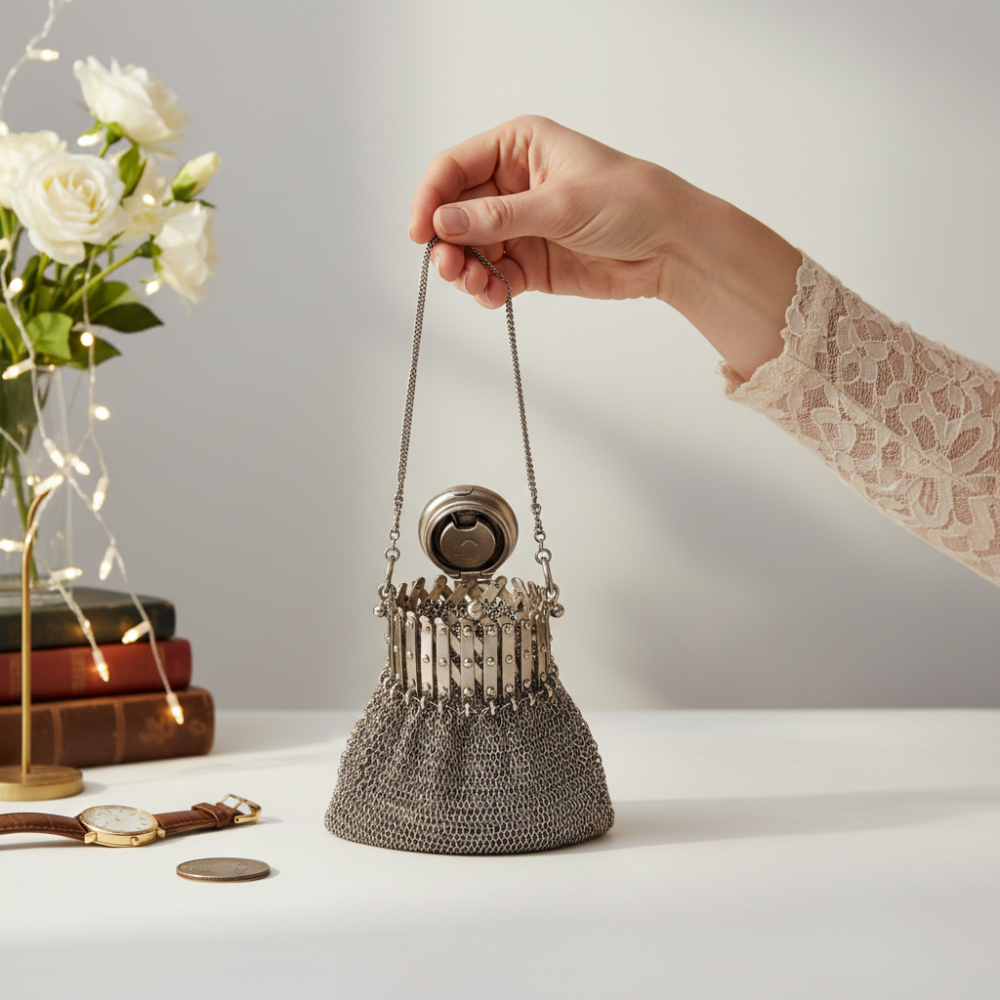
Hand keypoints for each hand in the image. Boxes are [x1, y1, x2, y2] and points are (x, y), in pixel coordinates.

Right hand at [409, 115, 695, 307]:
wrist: (671, 245)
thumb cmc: (629, 201)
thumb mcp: (560, 203)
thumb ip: (499, 216)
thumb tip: (444, 223)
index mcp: (518, 147)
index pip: (454, 168)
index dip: (431, 198)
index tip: (420, 233)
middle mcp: (512, 184)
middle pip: (455, 213)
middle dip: (447, 242)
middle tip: (449, 268)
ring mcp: (520, 226)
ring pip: (470, 249)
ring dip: (464, 270)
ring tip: (474, 285)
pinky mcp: (531, 262)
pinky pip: (493, 275)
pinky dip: (486, 288)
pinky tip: (491, 295)